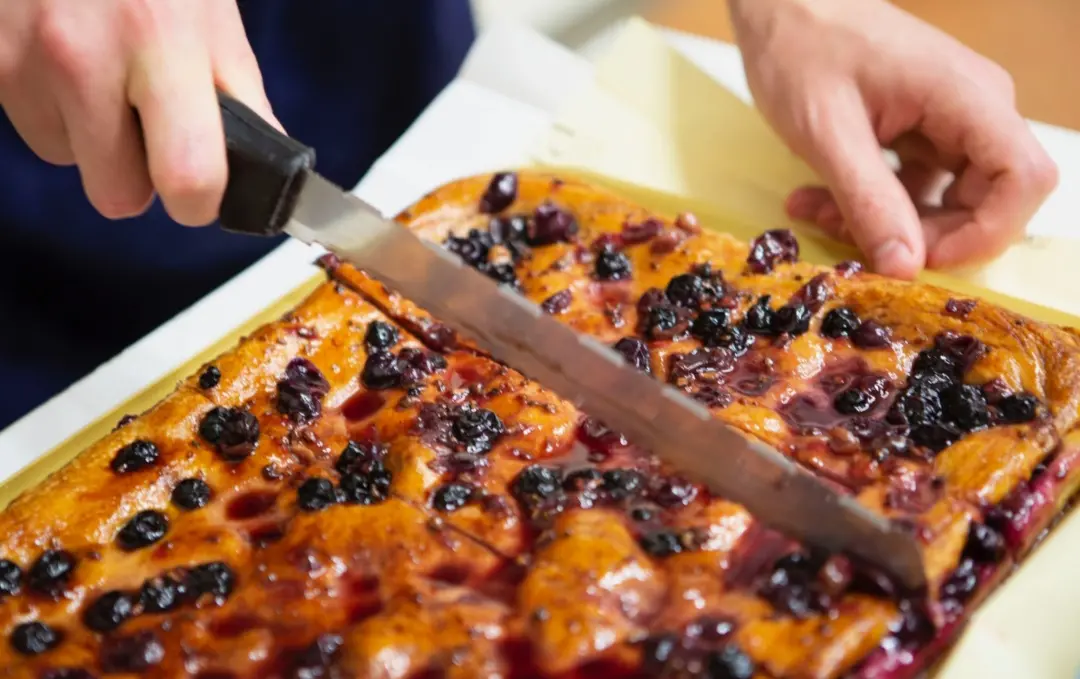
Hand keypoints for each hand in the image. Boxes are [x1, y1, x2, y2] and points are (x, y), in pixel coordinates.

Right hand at [0, 0, 277, 225]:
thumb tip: (264, 173)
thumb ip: (240, 97)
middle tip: (151, 125)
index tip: (202, 190)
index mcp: (162, 42)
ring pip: (70, 163)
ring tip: (105, 73)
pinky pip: (33, 128)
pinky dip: (55, 108)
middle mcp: (84, 56)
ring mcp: (25, 60)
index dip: (199, 200)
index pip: (186, 177)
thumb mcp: (212, 15)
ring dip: (93, 138)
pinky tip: (68, 58)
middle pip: (118, 196)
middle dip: (140, 175)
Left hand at [729, 0, 1057, 278]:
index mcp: (966, 97)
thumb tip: (905, 268)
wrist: (781, 5)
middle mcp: (973, 107)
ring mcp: (949, 118)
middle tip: (851, 241)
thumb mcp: (827, 133)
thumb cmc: (801, 49)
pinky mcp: (921, 128)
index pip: (1023, 179)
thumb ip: (869, 200)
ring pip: (942, 200)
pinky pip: (914, 185)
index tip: (921, 260)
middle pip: (985, 200)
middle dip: (919, 236)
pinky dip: (871, 202)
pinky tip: (817, 197)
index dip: (984, 233)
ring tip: (816, 211)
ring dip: (884, 222)